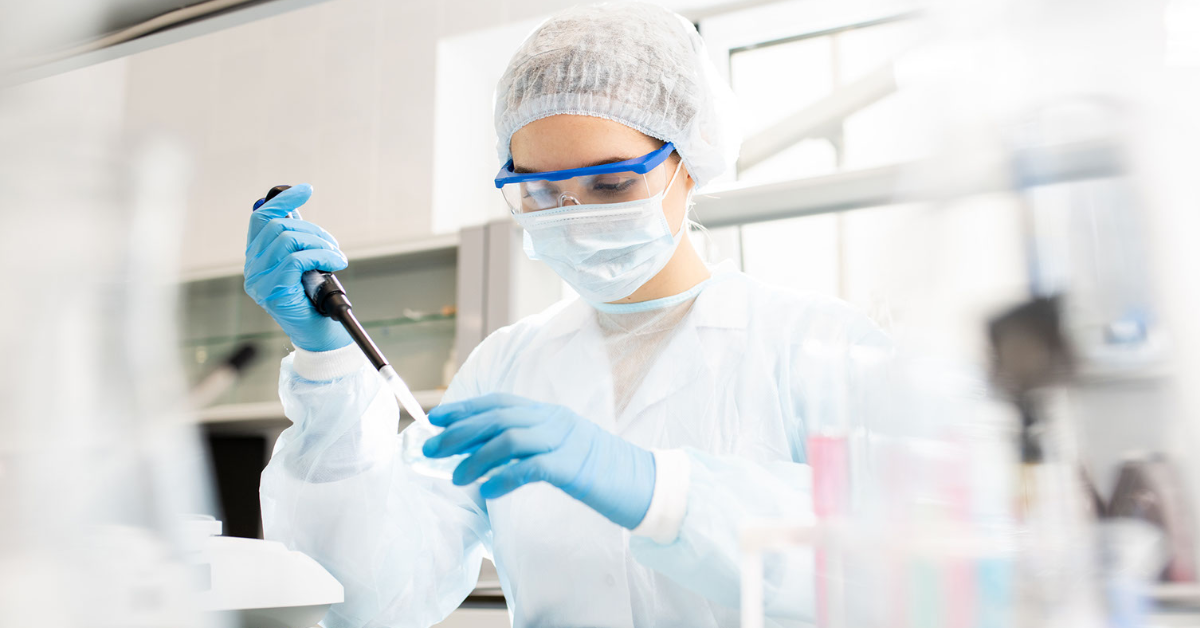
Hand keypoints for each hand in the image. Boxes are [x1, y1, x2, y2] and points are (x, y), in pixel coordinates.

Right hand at [244, 184, 351, 351]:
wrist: (320, 336)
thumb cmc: (314, 300)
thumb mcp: (305, 264)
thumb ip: (296, 241)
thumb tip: (294, 210)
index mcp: (257, 258)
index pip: (261, 218)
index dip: (283, 201)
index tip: (306, 190)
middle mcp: (252, 268)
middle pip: (278, 227)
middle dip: (313, 230)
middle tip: (333, 244)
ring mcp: (259, 281)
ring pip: (288, 240)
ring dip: (320, 243)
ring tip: (337, 256)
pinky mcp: (273, 291)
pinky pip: (297, 259)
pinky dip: (322, 256)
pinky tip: (337, 262)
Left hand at [422, 393, 655, 528]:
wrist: (645, 485)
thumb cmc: (602, 473)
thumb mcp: (563, 450)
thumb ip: (532, 446)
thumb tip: (488, 455)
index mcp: (551, 414)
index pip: (500, 402)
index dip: (465, 409)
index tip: (436, 420)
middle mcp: (555, 420)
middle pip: (498, 417)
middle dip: (459, 432)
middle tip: (431, 450)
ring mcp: (565, 442)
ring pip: (509, 439)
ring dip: (476, 458)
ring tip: (456, 478)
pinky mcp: (573, 468)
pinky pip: (530, 468)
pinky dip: (504, 478)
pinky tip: (487, 491)